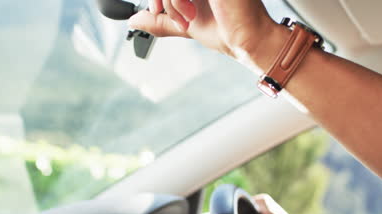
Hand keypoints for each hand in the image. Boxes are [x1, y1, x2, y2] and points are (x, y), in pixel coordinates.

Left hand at [128, 0, 287, 70]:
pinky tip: (190, 16)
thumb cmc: (227, 33)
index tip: (156, 9)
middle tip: (162, 13)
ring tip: (186, 21)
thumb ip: (161, 20)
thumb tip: (134, 21)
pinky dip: (176, 3)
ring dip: (172, 4)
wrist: (247, 41)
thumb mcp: (186, 25)